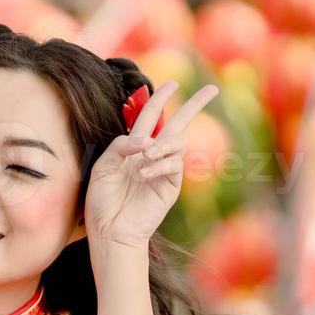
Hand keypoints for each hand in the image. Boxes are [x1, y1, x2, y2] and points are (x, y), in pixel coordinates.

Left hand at [84, 81, 219, 250]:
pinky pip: (174, 165)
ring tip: (146, 156)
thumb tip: (144, 139)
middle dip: (195, 105)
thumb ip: (120, 146)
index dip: (160, 99)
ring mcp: (164, 170)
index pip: (151, 118)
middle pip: (179, 124)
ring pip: (177, 143)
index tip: (173, 84)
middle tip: (212, 89)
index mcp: (134, 148)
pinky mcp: (171, 186)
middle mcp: (152, 156)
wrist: (110, 230)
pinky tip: (144, 175)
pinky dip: (159, 165)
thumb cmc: (102, 201)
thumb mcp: (103, 166)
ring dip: (162, 145)